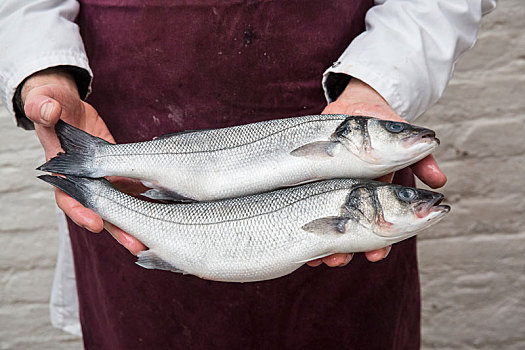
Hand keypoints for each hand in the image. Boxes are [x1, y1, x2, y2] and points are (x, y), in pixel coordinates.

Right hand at [23, 68, 145, 254]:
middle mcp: (84, 180)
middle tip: (136, 245)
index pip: (67, 197)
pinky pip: (134, 185)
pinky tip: (166, 207)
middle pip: (100, 210)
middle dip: (117, 229)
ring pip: (121, 204)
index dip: (81, 212)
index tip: (95, 223)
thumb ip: (43, 107)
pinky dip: (148, 197)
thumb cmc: (50, 103)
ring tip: (152, 238)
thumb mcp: (43, 100)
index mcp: (62, 170)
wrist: (66, 106)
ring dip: (136, 221)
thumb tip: (49, 111)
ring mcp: (103, 177)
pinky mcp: (119, 169)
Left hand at [307, 78, 446, 267]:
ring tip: (318, 258)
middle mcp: (355, 195)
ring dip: (323, 245)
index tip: (376, 255)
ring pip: (328, 224)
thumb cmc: (383, 123)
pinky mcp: (315, 179)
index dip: (380, 243)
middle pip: (351, 231)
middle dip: (346, 250)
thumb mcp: (403, 140)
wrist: (357, 104)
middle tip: (339, 261)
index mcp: (377, 191)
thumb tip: (440, 182)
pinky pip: (306, 204)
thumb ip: (420, 160)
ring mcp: (334, 189)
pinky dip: (302, 223)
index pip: (381, 225)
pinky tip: (297, 239)